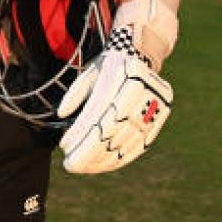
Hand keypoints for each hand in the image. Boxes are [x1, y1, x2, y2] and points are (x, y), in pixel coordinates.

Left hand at [56, 28, 172, 173]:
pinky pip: (140, 145)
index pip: (97, 114)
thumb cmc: (108, 65)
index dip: (80, 134)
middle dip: (88, 153)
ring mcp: (152, 106)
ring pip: (125, 142)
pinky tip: (104, 166)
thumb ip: (75, 93)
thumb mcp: (89, 72)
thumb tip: (61, 116)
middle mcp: (137, 92)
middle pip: (110, 132)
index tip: (65, 149)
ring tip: (83, 168)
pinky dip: (121, 158)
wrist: (142, 54)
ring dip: (102, 159)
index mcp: (118, 77)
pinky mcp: (160, 117)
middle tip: (71, 166)